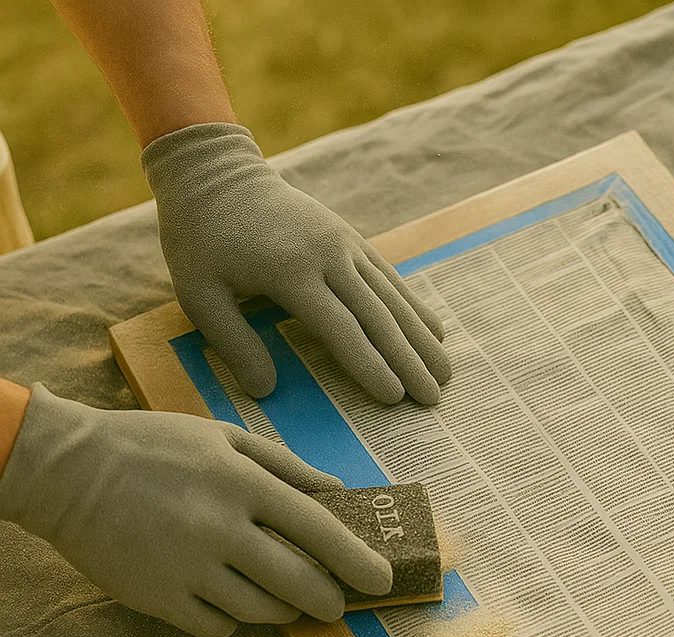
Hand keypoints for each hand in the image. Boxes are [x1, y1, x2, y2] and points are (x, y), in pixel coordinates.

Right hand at [0, 385, 391, 636]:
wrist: (65, 471)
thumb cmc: (152, 447)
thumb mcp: (223, 437)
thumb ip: (285, 465)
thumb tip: (339, 489)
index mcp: (241, 483)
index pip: (318, 529)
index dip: (357, 559)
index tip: (381, 579)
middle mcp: (219, 529)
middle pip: (298, 583)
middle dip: (330, 601)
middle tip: (337, 604)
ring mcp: (186, 569)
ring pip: (261, 612)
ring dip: (284, 611)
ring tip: (285, 599)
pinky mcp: (157, 600)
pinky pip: (217, 627)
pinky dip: (232, 620)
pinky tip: (228, 599)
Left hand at [142, 122, 450, 402]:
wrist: (215, 172)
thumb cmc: (201, 240)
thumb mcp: (199, 295)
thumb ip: (233, 343)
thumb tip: (266, 390)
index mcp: (291, 274)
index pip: (341, 329)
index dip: (369, 366)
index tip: (394, 397)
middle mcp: (328, 257)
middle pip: (378, 317)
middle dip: (409, 361)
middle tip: (433, 397)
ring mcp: (344, 244)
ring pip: (393, 298)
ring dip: (422, 338)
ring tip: (445, 373)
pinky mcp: (350, 238)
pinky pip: (390, 278)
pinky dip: (414, 307)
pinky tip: (435, 330)